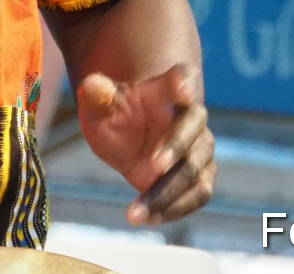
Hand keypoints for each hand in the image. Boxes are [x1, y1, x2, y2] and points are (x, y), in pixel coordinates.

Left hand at [76, 63, 215, 224]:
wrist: (127, 138)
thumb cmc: (114, 114)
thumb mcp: (97, 105)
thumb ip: (95, 95)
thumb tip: (92, 86)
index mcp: (166, 88)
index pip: (182, 77)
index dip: (184, 82)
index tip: (184, 89)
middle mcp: (190, 116)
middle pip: (194, 125)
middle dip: (176, 146)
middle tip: (151, 166)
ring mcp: (199, 147)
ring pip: (196, 169)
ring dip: (170, 191)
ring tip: (135, 211)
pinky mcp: (200, 176)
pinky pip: (197, 195)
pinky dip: (173, 209)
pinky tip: (142, 217)